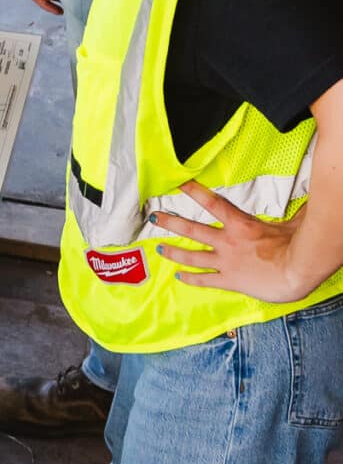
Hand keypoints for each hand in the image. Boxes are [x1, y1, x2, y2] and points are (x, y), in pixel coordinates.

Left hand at [152, 185, 314, 302]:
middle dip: (171, 222)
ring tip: (160, 248)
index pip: (212, 203)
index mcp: (240, 224)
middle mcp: (227, 241)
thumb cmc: (297, 246)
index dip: (194, 191)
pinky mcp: (228, 280)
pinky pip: (204, 280)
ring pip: (192, 256)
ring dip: (174, 252)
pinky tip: (179, 277)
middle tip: (154, 217)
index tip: (178, 183)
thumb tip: (308, 199)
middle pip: (192, 229)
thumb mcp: (294, 222)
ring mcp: (225, 262)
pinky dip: (190, 279)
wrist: (295, 272)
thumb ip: (295, 210)